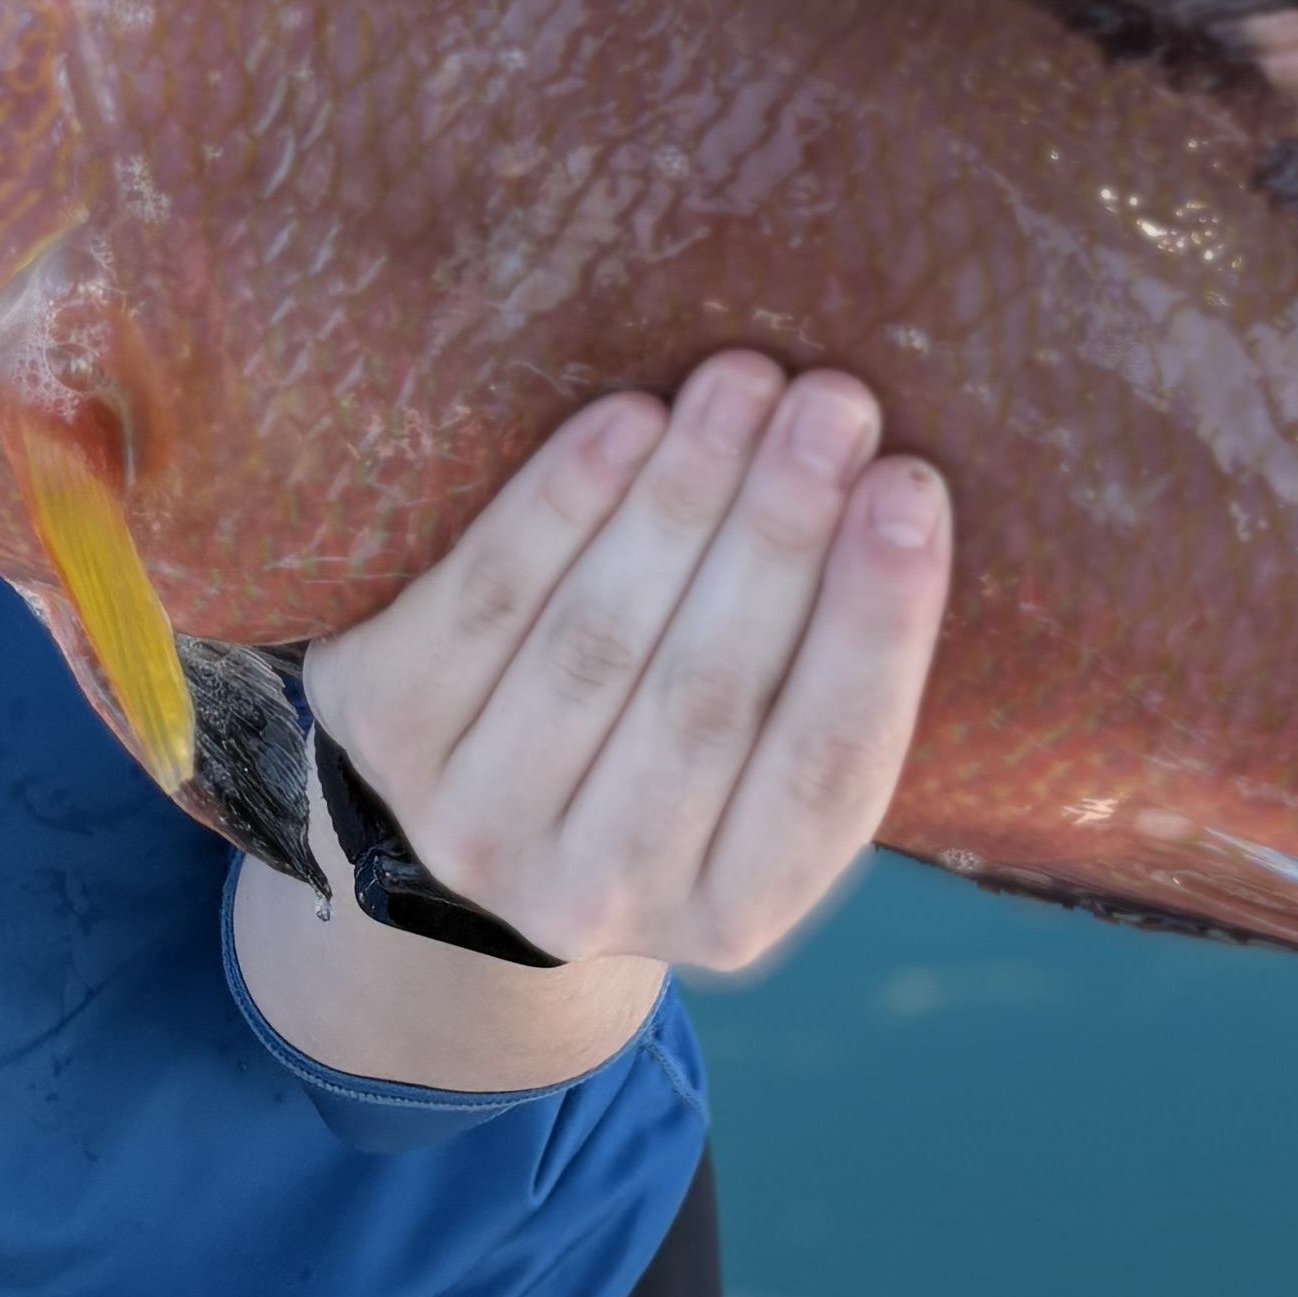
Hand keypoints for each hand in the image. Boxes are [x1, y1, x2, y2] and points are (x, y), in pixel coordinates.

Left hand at [241, 359, 951, 1094]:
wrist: (450, 800)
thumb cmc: (651, 752)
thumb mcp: (746, 769)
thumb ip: (812, 674)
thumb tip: (896, 490)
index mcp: (734, 913)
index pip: (826, 775)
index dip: (874, 628)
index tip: (911, 490)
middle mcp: (602, 894)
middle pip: (709, 697)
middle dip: (782, 533)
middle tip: (835, 402)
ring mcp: (479, 824)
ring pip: (598, 642)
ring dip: (682, 498)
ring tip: (743, 382)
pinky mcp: (386, 734)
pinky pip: (484, 602)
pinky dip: (561, 504)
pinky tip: (625, 421)